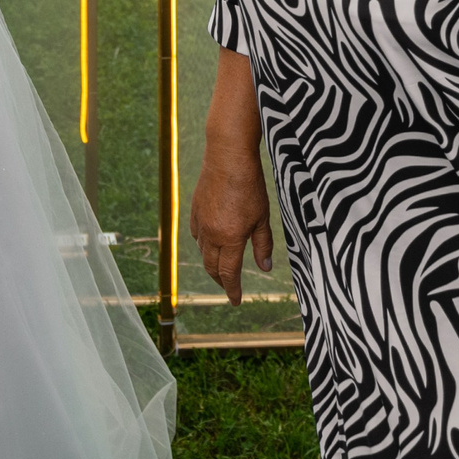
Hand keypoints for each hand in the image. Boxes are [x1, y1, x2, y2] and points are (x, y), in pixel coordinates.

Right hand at [189, 141, 273, 303]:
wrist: (227, 157)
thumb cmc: (249, 185)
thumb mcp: (262, 218)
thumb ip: (263, 245)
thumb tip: (264, 269)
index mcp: (231, 238)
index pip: (229, 273)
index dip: (233, 289)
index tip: (236, 300)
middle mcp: (212, 234)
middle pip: (213, 267)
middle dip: (221, 281)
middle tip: (230, 287)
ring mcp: (201, 222)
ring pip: (203, 253)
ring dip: (212, 264)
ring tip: (221, 267)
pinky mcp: (194, 211)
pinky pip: (196, 236)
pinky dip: (204, 245)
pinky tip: (210, 243)